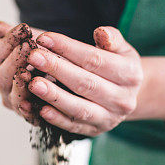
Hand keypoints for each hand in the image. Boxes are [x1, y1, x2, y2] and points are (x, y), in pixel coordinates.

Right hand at [0, 21, 40, 123]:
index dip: (8, 41)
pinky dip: (30, 109)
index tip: (23, 29)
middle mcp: (4, 86)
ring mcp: (16, 102)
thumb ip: (8, 34)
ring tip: (27, 72)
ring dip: (20, 84)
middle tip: (28, 46)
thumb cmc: (44, 58)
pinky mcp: (31, 117)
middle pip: (1, 75)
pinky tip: (35, 100)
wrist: (65, 77)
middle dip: (15, 59)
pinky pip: (28, 115)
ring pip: (13, 96)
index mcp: (0, 67)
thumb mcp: (28, 41)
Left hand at [27, 27, 143, 136]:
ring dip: (54, 96)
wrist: (128, 96)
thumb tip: (101, 33)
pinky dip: (57, 119)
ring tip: (34, 84)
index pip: (95, 60)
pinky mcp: (95, 131)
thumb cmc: (118, 66)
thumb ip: (112, 38)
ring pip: (80, 108)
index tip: (44, 39)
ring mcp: (109, 118)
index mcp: (130, 74)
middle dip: (57, 69)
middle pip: (86, 83)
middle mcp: (122, 99)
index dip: (69, 48)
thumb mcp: (122, 49)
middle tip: (33, 58)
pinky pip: (74, 126)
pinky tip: (41, 109)